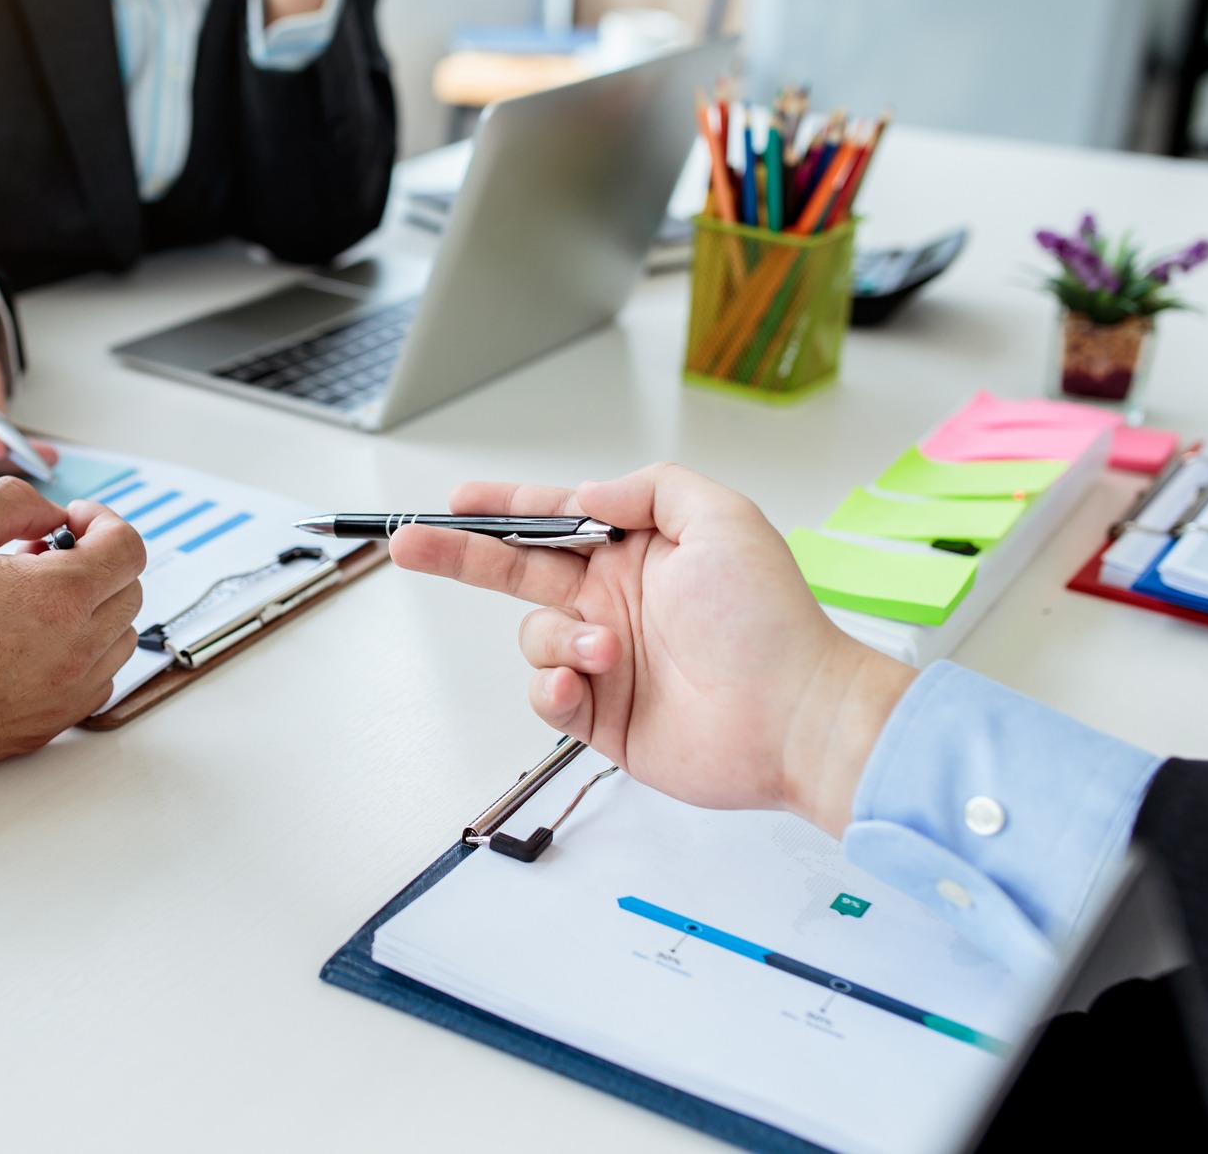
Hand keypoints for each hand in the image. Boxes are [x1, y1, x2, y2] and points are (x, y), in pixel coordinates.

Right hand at [0, 479, 145, 779]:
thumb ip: (14, 502)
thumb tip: (52, 514)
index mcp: (55, 597)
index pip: (129, 550)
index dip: (105, 523)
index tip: (76, 521)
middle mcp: (72, 652)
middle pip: (130, 593)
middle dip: (98, 563)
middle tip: (44, 555)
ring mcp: (61, 696)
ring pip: (118, 641)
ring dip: (94, 610)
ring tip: (33, 600)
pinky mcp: (44, 728)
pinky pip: (94, 684)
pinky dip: (81, 656)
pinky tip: (32, 642)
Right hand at [389, 465, 918, 836]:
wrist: (794, 718)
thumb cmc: (770, 623)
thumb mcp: (722, 519)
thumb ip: (650, 489)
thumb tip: (590, 493)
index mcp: (639, 554)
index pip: (554, 521)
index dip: (503, 509)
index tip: (457, 502)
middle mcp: (616, 602)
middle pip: (516, 571)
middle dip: (461, 555)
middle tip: (412, 543)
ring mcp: (607, 659)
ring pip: (533, 637)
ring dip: (557, 640)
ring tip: (606, 653)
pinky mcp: (603, 715)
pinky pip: (546, 694)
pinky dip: (554, 686)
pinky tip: (584, 683)